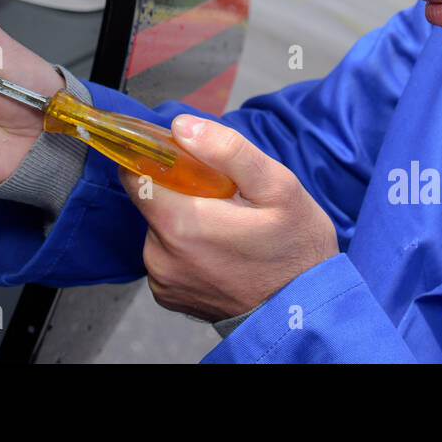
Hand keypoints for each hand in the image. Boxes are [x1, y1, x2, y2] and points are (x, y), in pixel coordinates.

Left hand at [118, 114, 339, 321]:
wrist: (306, 314)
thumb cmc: (296, 249)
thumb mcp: (278, 187)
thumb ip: (227, 151)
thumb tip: (182, 127)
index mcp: (180, 224)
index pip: (135, 173)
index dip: (157, 157)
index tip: (187, 158)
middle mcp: (160, 255)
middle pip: (151, 199)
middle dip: (181, 190)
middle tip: (226, 199)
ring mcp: (161, 280)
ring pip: (159, 226)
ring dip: (185, 219)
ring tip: (228, 230)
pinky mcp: (167, 295)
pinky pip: (165, 254)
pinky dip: (186, 247)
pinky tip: (220, 252)